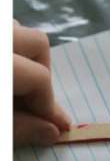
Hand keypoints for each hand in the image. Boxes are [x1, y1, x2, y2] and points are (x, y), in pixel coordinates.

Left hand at [13, 22, 69, 145]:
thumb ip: (18, 128)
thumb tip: (51, 131)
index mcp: (4, 62)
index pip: (39, 77)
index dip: (49, 106)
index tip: (53, 127)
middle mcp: (0, 36)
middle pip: (35, 42)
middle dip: (42, 74)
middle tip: (34, 104)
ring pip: (15, 29)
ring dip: (24, 57)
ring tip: (17, 88)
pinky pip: (5, 33)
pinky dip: (10, 51)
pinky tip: (6, 79)